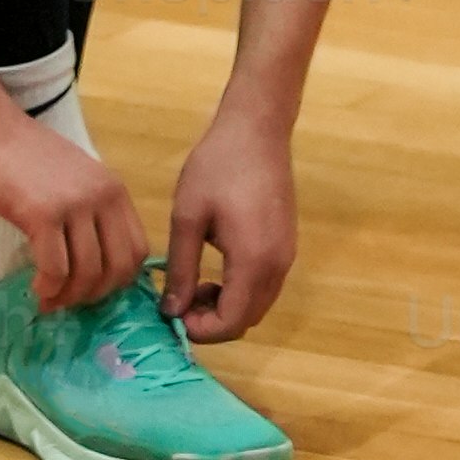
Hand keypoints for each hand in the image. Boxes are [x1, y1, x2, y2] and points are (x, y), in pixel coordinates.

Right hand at [0, 105, 149, 311]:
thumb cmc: (24, 156)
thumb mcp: (75, 180)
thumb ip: (90, 213)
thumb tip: (94, 266)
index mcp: (114, 190)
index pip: (137, 251)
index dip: (118, 281)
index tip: (92, 290)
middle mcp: (102, 197)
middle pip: (118, 268)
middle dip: (95, 295)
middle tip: (69, 301)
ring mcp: (74, 205)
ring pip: (88, 273)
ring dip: (68, 297)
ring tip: (49, 298)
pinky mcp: (43, 214)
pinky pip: (56, 268)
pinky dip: (48, 288)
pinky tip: (37, 289)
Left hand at [165, 101, 297, 341]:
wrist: (256, 129)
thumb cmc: (217, 167)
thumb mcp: (188, 217)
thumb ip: (181, 268)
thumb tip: (172, 311)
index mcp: (254, 262)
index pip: (231, 322)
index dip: (201, 329)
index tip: (173, 314)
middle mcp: (278, 267)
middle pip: (247, 320)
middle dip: (213, 322)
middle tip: (180, 300)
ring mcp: (287, 256)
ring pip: (258, 305)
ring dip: (227, 307)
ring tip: (194, 284)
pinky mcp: (287, 245)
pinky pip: (265, 286)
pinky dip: (241, 291)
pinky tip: (216, 269)